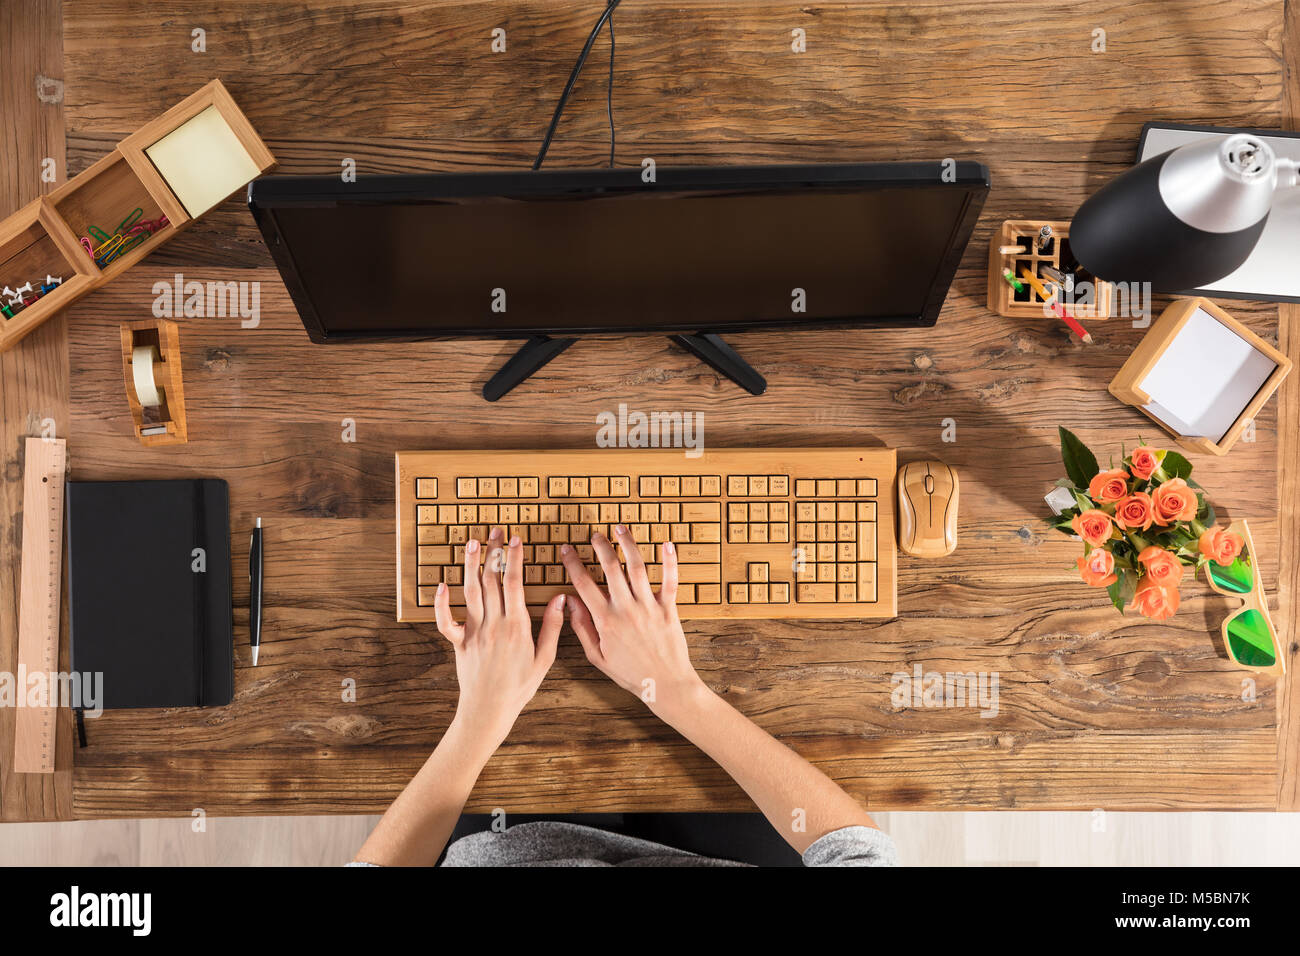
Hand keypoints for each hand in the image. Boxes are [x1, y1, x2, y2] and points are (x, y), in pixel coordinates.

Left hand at [434, 527, 563, 747]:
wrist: (489, 710)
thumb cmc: (520, 687)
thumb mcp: (545, 659)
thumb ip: (553, 627)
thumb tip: (562, 599)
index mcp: (517, 627)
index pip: (514, 584)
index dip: (514, 559)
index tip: (516, 540)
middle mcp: (493, 625)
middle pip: (492, 581)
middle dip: (494, 553)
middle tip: (496, 532)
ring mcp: (474, 633)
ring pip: (471, 592)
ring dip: (471, 565)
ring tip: (473, 543)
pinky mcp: (458, 643)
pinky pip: (446, 621)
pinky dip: (441, 603)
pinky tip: (442, 584)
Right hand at [559, 526, 705, 720]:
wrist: (664, 684)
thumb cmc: (630, 673)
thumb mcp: (597, 656)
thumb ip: (582, 627)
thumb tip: (569, 602)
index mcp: (605, 620)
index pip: (584, 584)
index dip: (573, 564)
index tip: (567, 550)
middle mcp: (626, 609)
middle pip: (610, 568)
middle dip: (600, 547)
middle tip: (594, 535)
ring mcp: (649, 607)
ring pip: (637, 567)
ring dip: (627, 544)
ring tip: (620, 528)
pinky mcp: (668, 608)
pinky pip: (670, 580)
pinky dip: (669, 561)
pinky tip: (666, 544)